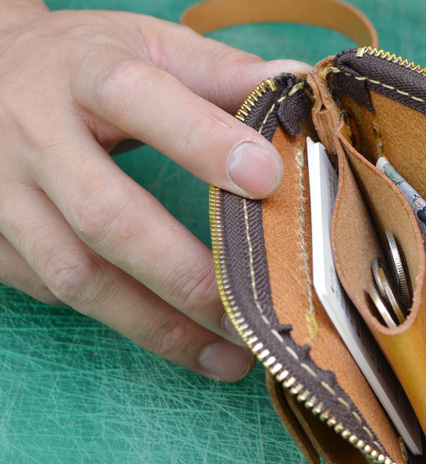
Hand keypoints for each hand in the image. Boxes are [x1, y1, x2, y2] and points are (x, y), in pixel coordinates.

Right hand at [0, 5, 308, 380]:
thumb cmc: (83, 64)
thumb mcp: (147, 45)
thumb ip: (220, 71)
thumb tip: (296, 89)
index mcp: (82, 73)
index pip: (138, 100)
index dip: (202, 141)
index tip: (266, 179)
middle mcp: (33, 135)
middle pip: (106, 215)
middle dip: (187, 274)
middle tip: (253, 315)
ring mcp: (2, 195)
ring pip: (76, 274)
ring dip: (157, 325)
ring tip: (227, 357)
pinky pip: (55, 292)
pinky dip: (119, 317)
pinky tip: (173, 335)